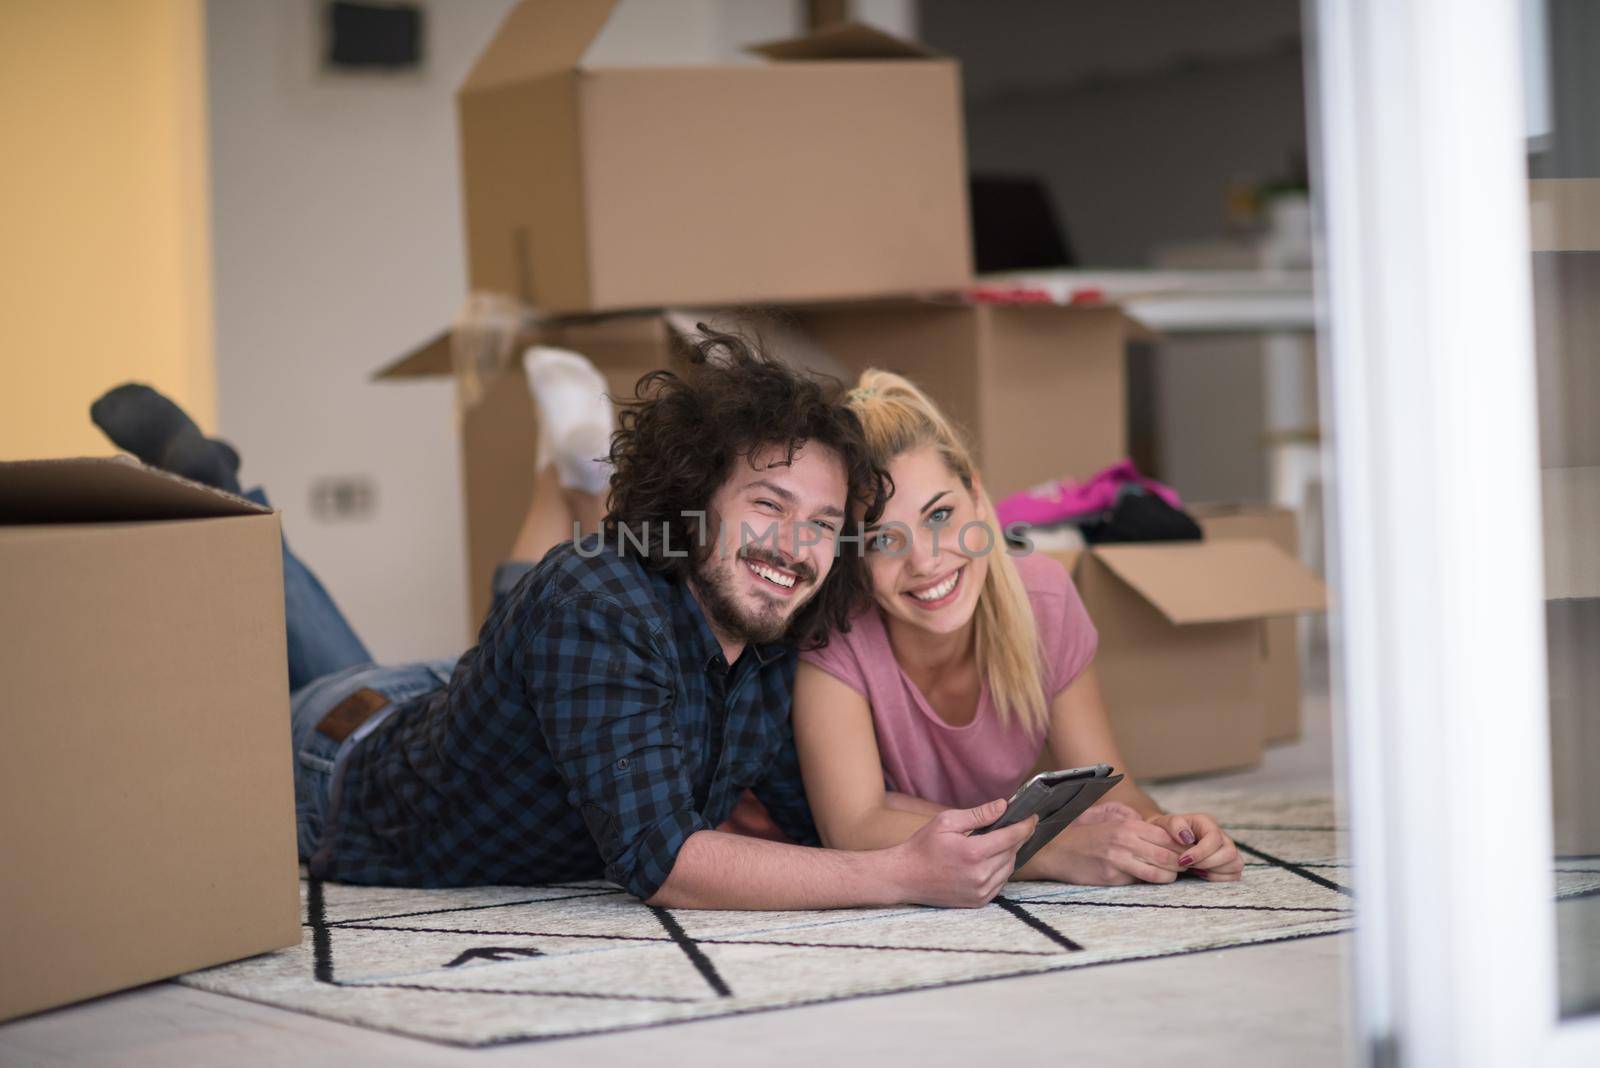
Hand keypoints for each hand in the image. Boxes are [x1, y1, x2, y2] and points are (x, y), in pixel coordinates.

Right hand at [889, 798, 1036, 908]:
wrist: (905, 876)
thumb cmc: (923, 846)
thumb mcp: (947, 822)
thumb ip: (978, 815)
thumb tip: (1003, 806)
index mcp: (973, 853)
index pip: (1011, 837)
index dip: (1025, 825)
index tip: (1032, 817)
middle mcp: (980, 875)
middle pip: (1013, 852)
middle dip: (1018, 837)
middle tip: (1018, 825)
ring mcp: (980, 891)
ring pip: (1008, 868)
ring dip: (1010, 854)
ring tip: (1003, 841)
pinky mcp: (978, 901)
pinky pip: (999, 883)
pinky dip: (1001, 869)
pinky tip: (992, 859)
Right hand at [1031, 802, 1183, 884]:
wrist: (1053, 850)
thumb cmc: (1080, 831)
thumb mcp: (1103, 812)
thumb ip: (1127, 813)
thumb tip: (1147, 819)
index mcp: (1125, 824)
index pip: (1165, 836)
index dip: (1180, 845)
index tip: (1186, 850)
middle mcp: (1124, 841)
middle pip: (1167, 855)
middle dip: (1181, 862)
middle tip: (1185, 866)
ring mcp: (1118, 861)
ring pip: (1158, 872)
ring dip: (1170, 876)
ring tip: (1173, 875)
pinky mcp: (1111, 878)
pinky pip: (1139, 881)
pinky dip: (1150, 881)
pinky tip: (1152, 878)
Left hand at [1147, 811, 1243, 881]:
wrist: (1165, 840)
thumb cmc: (1165, 831)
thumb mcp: (1165, 823)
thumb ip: (1175, 825)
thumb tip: (1186, 837)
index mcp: (1207, 822)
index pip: (1214, 838)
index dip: (1200, 852)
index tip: (1182, 860)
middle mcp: (1221, 835)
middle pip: (1230, 853)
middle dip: (1207, 863)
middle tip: (1188, 865)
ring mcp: (1227, 849)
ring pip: (1236, 864)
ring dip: (1214, 871)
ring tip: (1195, 869)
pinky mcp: (1228, 863)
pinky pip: (1235, 875)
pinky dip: (1219, 878)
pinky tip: (1202, 874)